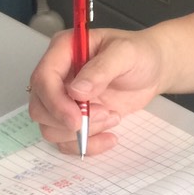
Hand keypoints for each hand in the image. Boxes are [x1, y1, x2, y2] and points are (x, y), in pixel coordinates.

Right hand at [27, 28, 167, 154]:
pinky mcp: (73, 117)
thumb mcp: (126, 53)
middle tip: (105, 114)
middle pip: (40, 108)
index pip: (43, 79)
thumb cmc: (140, 54)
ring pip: (51, 128)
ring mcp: (64, 99)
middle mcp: (58, 75)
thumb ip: (102, 69)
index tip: (77, 118)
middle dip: (69, 120)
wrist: (153, 70)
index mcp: (64, 50)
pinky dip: (88, 144)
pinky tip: (110, 136)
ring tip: (113, 116)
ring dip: (83, 132)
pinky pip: (66, 141)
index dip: (55, 102)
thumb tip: (76, 91)